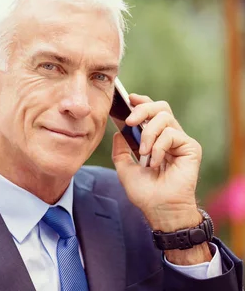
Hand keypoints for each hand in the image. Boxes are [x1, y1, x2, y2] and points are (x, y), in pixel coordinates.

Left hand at [111, 94, 202, 232]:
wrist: (159, 209)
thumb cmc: (145, 192)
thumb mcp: (124, 168)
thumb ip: (121, 150)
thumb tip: (118, 132)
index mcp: (156, 139)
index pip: (152, 112)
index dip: (141, 102)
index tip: (129, 99)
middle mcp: (170, 137)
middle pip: (160, 107)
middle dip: (142, 109)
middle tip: (129, 121)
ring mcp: (181, 141)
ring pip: (165, 118)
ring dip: (148, 134)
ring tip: (143, 153)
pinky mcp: (191, 148)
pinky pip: (172, 134)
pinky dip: (158, 147)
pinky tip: (154, 162)